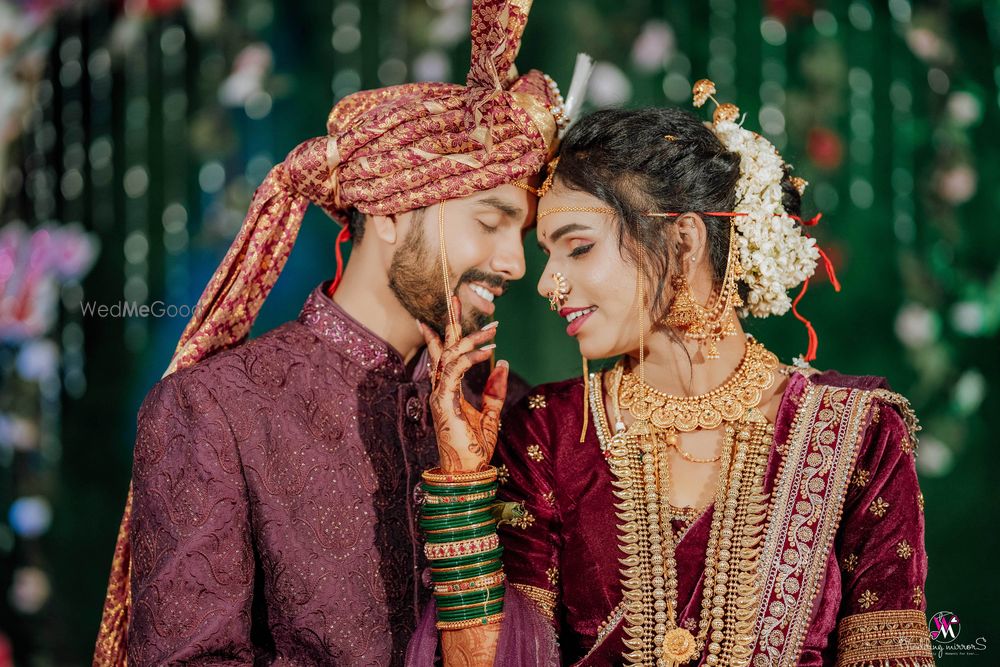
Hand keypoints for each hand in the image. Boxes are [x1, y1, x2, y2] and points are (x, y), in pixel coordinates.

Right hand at [418, 297, 507, 472]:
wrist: (467, 473)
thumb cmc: (476, 448)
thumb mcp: (491, 413)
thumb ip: (495, 388)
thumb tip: (503, 363)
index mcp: (447, 390)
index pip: (444, 354)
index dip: (447, 332)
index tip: (454, 311)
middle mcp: (439, 388)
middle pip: (441, 347)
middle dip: (448, 322)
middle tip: (454, 296)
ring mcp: (439, 394)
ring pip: (449, 355)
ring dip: (469, 338)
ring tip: (492, 328)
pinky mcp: (444, 401)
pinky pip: (455, 370)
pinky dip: (471, 357)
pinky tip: (488, 351)